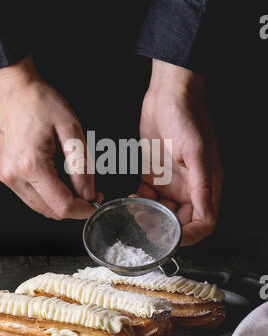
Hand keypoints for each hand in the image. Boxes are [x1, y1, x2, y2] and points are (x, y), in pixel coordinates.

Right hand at [0, 56, 101, 219]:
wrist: (10, 88)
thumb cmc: (38, 101)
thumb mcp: (70, 128)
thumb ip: (81, 165)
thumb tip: (89, 192)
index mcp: (32, 165)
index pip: (62, 206)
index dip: (84, 210)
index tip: (96, 202)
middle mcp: (15, 176)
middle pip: (51, 211)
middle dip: (74, 206)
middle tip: (89, 190)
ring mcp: (7, 177)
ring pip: (40, 207)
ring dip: (60, 201)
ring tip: (73, 180)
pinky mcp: (5, 174)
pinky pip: (30, 196)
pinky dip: (47, 193)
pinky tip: (57, 176)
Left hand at [131, 60, 222, 245]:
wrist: (167, 96)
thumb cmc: (187, 118)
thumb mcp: (197, 152)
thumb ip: (201, 186)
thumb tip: (205, 218)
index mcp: (206, 185)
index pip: (203, 222)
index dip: (190, 236)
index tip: (171, 239)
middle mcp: (189, 187)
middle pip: (180, 221)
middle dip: (165, 229)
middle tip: (146, 227)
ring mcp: (171, 182)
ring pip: (161, 212)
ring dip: (149, 217)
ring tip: (135, 215)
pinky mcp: (154, 174)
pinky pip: (146, 197)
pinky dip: (138, 203)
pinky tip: (129, 201)